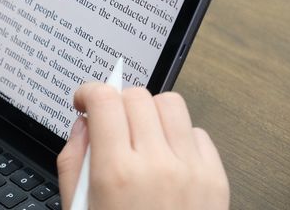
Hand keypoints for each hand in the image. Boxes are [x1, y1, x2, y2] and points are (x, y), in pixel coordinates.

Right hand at [57, 84, 228, 209]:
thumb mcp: (78, 207)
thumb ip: (73, 160)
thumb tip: (83, 123)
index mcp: (116, 174)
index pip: (104, 100)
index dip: (88, 91)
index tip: (84, 100)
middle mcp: (156, 165)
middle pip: (136, 95)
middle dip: (116, 102)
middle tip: (110, 122)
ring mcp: (191, 171)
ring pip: (171, 104)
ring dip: (150, 113)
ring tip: (140, 135)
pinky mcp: (216, 180)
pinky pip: (198, 132)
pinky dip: (179, 136)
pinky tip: (166, 157)